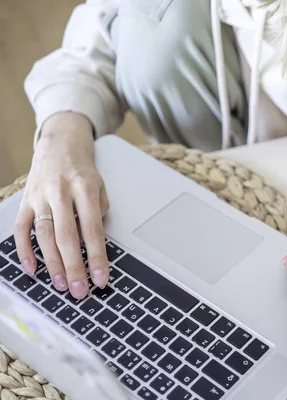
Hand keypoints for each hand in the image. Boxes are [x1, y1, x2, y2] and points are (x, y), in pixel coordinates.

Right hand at [14, 112, 109, 298]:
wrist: (59, 146)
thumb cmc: (83, 172)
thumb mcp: (100, 187)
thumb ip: (99, 213)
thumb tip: (95, 244)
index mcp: (84, 189)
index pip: (93, 230)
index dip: (98, 256)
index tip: (102, 278)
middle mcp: (60, 193)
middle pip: (66, 236)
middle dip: (74, 267)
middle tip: (80, 290)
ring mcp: (39, 197)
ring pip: (43, 235)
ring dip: (52, 263)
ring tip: (61, 285)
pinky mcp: (24, 202)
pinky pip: (21, 229)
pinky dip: (24, 251)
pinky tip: (32, 270)